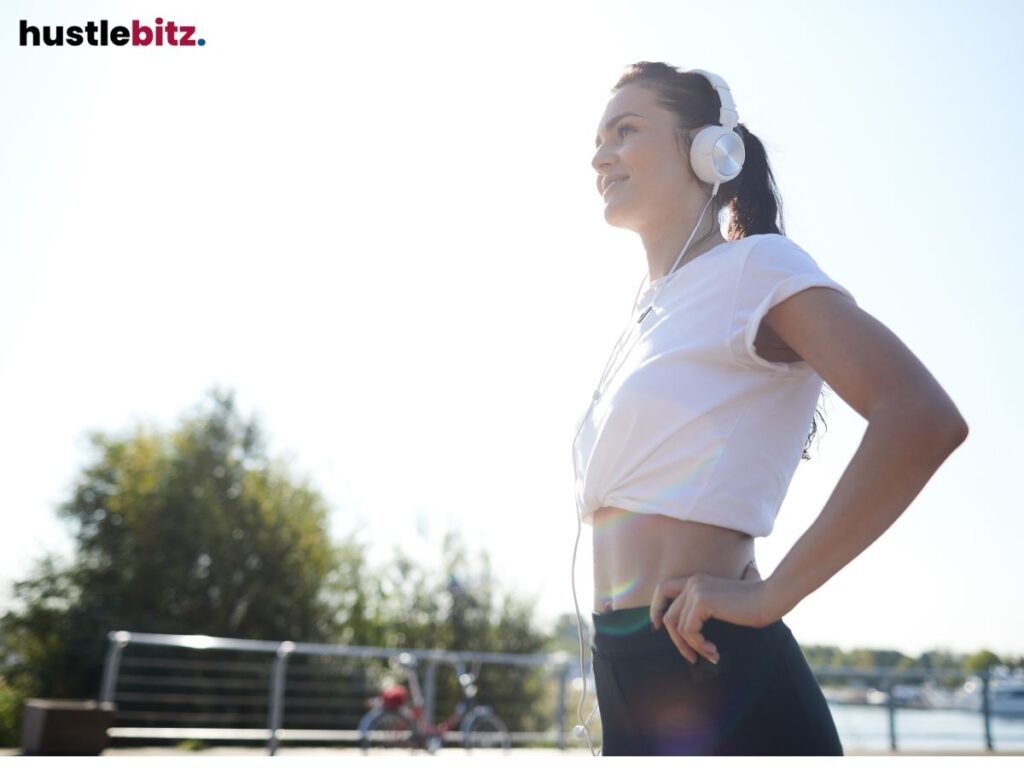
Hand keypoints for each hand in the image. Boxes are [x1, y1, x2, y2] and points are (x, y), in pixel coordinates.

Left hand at [649, 562, 775, 664]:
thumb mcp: (728, 604)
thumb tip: (700, 628)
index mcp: (697, 580)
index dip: (656, 609)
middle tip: (690, 657)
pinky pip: (689, 631)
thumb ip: (712, 607)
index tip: (657, 628)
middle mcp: (693, 582)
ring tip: (710, 655)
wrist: (771, 598)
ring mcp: (696, 590)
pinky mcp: (702, 601)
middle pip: (668, 614)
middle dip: (676, 640)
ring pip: (678, 626)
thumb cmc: (755, 604)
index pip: (663, 589)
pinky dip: (699, 645)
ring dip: (691, 646)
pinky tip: (715, 651)